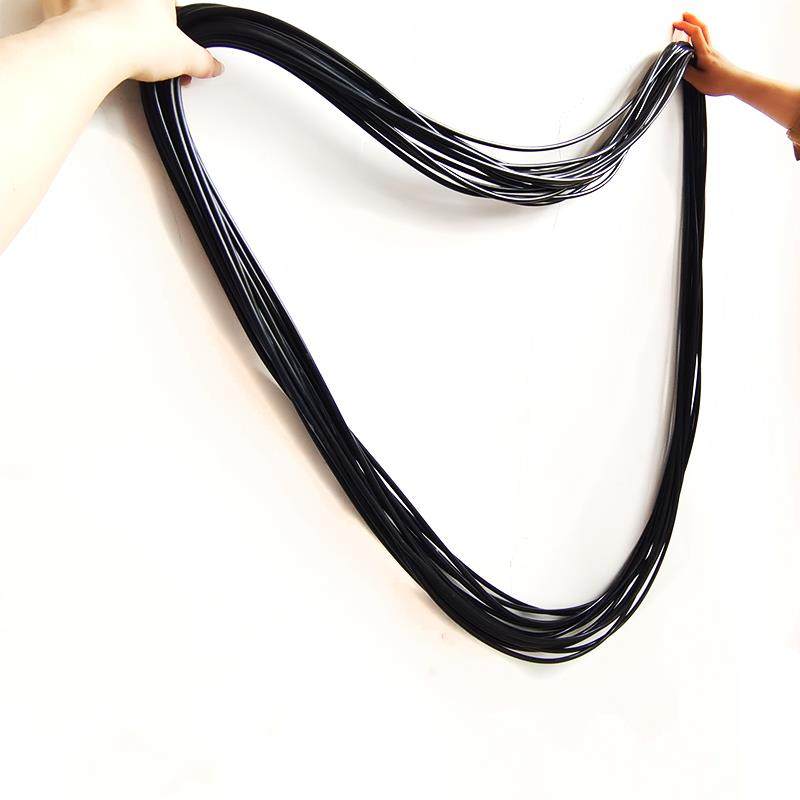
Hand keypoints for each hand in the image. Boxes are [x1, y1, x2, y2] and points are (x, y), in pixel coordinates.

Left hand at [41, 1, 223, 82]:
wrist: (93, 47)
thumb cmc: (133, 40)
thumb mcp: (184, 57)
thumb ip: (203, 61)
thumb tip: (213, 65)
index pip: (167, 7)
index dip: (168, 28)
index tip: (165, 44)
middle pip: (136, 8)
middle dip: (141, 26)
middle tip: (144, 49)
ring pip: (108, 9)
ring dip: (112, 22)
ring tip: (119, 48)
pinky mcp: (65, 0)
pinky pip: (73, 6)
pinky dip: (80, 20)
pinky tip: (92, 40)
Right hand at [673, 12, 742, 96]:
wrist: (737, 82)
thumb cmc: (721, 82)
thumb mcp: (699, 81)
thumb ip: (686, 72)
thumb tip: (679, 65)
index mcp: (705, 53)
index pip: (695, 33)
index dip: (685, 26)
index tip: (676, 24)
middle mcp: (709, 49)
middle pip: (702, 27)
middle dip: (692, 19)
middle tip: (683, 15)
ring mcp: (712, 51)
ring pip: (704, 33)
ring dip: (695, 25)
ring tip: (687, 24)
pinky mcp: (714, 56)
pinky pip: (704, 42)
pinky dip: (697, 36)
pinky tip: (693, 41)